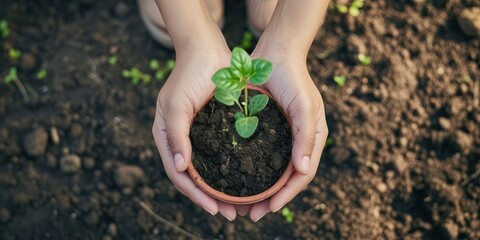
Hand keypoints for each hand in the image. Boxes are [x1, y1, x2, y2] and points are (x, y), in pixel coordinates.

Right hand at [152, 45, 238, 220]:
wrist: (207, 49)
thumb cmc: (189, 75)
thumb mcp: (177, 106)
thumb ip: (176, 136)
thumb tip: (182, 169)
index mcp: (166, 136)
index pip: (179, 175)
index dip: (196, 195)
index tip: (216, 209)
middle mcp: (181, 139)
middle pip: (195, 177)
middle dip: (212, 198)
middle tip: (233, 214)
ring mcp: (198, 134)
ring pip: (210, 169)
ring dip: (223, 188)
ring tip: (242, 204)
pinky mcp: (215, 127)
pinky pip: (222, 154)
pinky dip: (231, 169)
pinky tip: (245, 178)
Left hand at [243, 48, 328, 221]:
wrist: (275, 51)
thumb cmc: (293, 77)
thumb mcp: (304, 106)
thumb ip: (305, 137)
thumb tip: (303, 169)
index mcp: (313, 138)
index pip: (302, 174)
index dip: (287, 194)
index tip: (269, 208)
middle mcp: (298, 140)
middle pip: (286, 178)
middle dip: (271, 199)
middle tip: (252, 215)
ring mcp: (282, 135)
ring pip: (271, 170)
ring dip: (260, 189)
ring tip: (242, 205)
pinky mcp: (266, 128)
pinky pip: (259, 155)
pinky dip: (251, 170)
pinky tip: (237, 178)